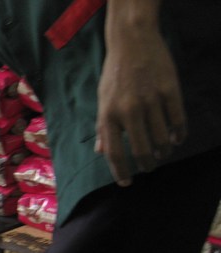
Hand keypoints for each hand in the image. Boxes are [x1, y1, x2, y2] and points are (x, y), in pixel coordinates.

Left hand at [95, 16, 185, 185]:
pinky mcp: (168, 90)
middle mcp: (128, 111)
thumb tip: (101, 152)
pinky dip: (178, 134)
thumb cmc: (114, 75)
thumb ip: (103, 127)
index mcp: (108, 116)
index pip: (114, 154)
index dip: (121, 173)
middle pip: (140, 150)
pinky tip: (176, 139)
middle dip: (146, 164)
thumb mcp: (102, 100)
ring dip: (163, 151)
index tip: (126, 183)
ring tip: (163, 154)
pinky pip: (177, 120)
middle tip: (149, 168)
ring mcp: (150, 100)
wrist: (132, 43)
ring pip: (161, 138)